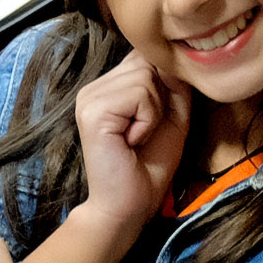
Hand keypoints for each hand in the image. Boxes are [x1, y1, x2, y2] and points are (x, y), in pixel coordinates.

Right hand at [75, 52, 193, 231]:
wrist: (130, 205)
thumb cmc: (150, 165)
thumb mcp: (172, 116)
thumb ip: (173, 84)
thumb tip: (173, 57)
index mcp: (109, 87)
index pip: (145, 58)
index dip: (164, 85)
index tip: (155, 120)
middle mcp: (94, 87)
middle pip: (147, 63)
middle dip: (160, 99)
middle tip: (146, 132)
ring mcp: (90, 97)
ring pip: (145, 77)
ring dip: (154, 112)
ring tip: (138, 137)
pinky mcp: (93, 110)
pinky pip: (140, 94)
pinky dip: (147, 119)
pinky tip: (132, 140)